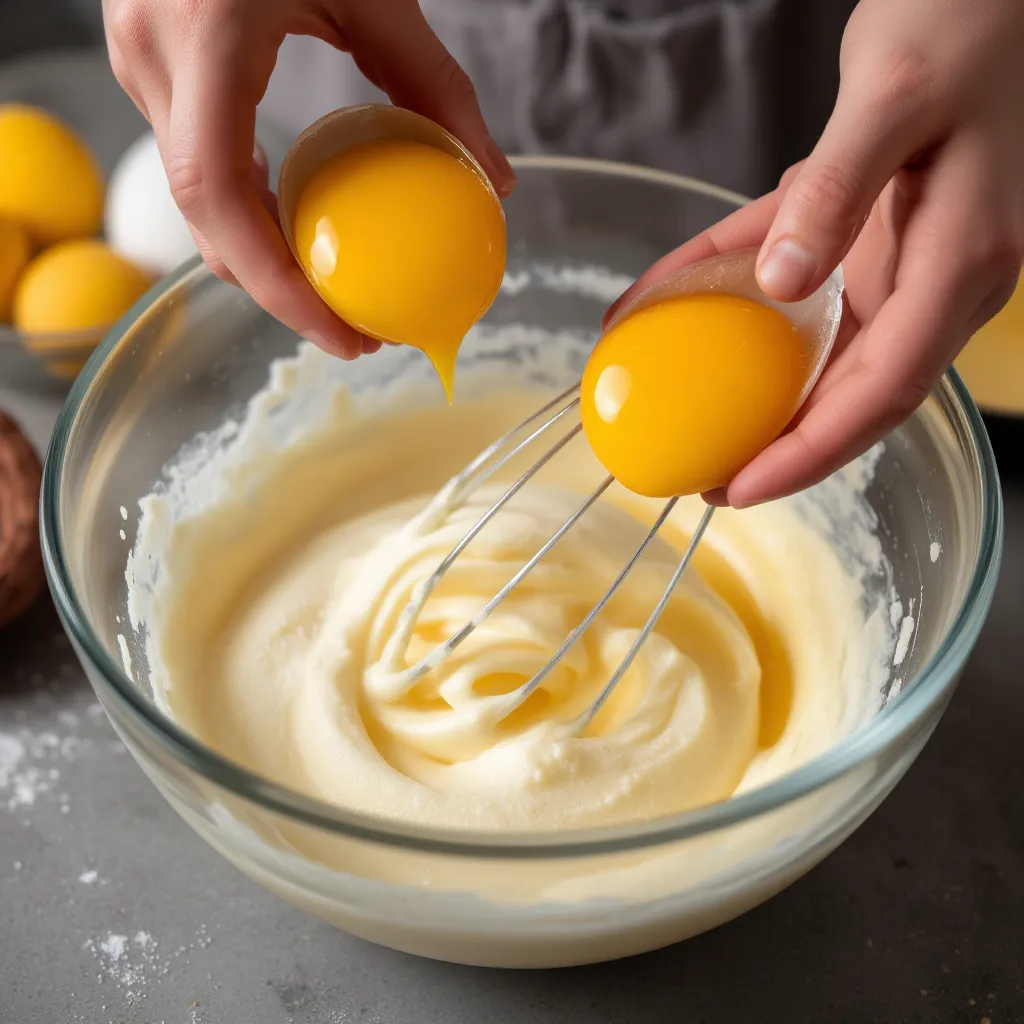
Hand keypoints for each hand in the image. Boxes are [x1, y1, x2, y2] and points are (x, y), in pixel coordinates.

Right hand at [102, 0, 515, 359]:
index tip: (341, 333)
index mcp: (204, 34)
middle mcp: (152, 55)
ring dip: (260, 261)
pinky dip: (247, 214)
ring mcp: (138, 60)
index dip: (274, 283)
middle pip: (204, 219)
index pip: (219, 194)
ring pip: (194, 202)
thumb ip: (437, 83)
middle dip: (275, 294)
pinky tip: (300, 233)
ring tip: (334, 297)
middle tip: (354, 334)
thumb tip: (495, 178)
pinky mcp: (150, 64)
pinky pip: (196, 164)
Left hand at [609, 0, 1023, 507]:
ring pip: (821, 345)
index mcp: (960, 261)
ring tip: (694, 420)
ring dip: (759, 385)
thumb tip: (785, 282)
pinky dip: (731, 287)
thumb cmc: (965, 20)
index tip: (745, 486)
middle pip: (854, 389)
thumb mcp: (894, 96)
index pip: (883, 389)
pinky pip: (789, 270)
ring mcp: (900, 254)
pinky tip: (668, 301)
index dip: (814, 451)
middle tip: (710, 478)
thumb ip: (838, 191)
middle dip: (785, 445)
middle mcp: (936, 274)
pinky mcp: (861, 225)